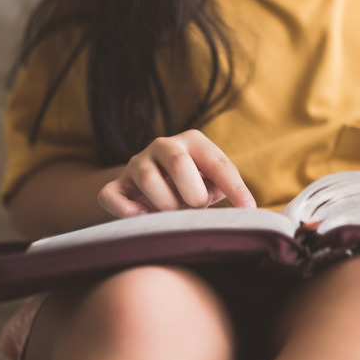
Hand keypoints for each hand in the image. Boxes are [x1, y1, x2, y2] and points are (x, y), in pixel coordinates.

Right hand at [98, 130, 255, 217]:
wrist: (148, 185)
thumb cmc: (191, 185)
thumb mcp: (212, 182)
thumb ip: (226, 188)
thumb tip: (247, 209)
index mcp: (192, 142)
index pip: (217, 162)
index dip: (234, 187)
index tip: (248, 209)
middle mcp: (163, 146)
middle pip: (178, 162)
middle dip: (192, 193)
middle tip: (196, 208)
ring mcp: (136, 164)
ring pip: (147, 179)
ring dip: (165, 205)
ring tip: (173, 215)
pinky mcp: (115, 185)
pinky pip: (111, 196)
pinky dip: (127, 211)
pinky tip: (144, 218)